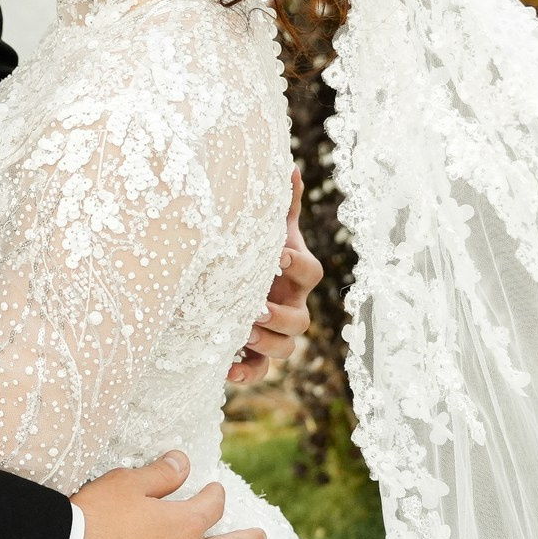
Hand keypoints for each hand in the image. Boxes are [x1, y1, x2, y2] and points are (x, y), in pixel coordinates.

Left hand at [227, 169, 321, 383]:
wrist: (232, 282)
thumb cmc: (257, 251)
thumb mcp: (269, 228)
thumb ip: (281, 204)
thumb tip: (289, 165)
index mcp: (295, 275)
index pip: (311, 272)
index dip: (298, 264)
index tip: (278, 254)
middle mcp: (291, 306)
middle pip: (301, 319)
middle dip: (280, 315)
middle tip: (255, 308)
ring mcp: (276, 333)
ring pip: (286, 348)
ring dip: (267, 344)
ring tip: (242, 334)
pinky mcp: (258, 354)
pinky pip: (261, 370)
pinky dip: (247, 373)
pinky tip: (227, 370)